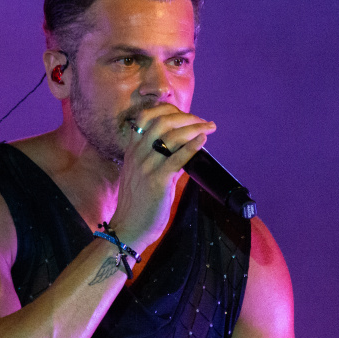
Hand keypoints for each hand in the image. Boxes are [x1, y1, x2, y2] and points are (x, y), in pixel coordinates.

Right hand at [110, 103, 215, 250]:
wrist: (128, 227)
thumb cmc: (137, 203)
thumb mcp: (140, 174)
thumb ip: (156, 159)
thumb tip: (182, 150)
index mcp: (132, 150)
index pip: (146, 117)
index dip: (168, 110)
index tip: (185, 114)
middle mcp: (137, 154)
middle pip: (162, 121)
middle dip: (186, 116)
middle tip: (203, 121)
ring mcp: (146, 166)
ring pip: (171, 136)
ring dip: (194, 127)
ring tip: (209, 127)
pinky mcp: (157, 181)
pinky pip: (177, 158)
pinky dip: (192, 146)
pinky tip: (203, 140)